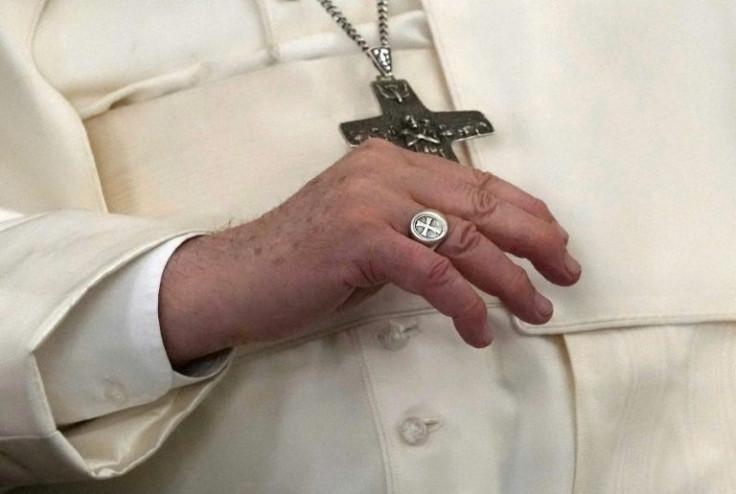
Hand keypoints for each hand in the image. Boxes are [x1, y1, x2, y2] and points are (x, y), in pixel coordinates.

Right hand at [159, 139, 580, 366]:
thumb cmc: (302, 259)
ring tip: (534, 309)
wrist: (237, 277)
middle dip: (534, 239)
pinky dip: (465, 304)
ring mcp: (372, 200)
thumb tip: (472, 250)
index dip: (523, 210)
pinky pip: (434, 271)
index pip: (473, 182)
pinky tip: (479, 329)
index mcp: (391, 162)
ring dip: (510, 280)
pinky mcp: (361, 237)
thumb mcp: (369, 231)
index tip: (554, 238)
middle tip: (566, 271)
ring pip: (465, 238)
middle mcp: (385, 170)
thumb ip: (415, 227)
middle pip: (481, 203)